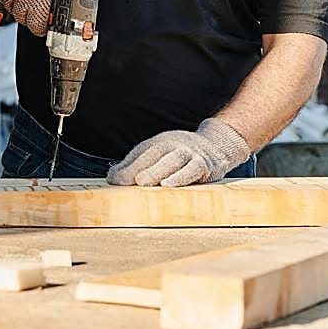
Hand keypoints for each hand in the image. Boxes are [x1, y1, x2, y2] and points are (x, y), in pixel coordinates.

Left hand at [106, 119, 250, 186]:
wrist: (216, 146)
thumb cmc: (180, 155)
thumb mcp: (157, 155)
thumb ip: (135, 166)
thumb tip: (111, 178)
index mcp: (160, 143)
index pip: (141, 153)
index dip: (127, 166)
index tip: (114, 180)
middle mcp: (174, 145)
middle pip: (155, 154)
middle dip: (139, 167)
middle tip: (126, 181)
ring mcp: (190, 153)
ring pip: (173, 159)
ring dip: (157, 171)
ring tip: (143, 182)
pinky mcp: (204, 165)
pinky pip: (193, 169)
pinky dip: (181, 177)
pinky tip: (169, 185)